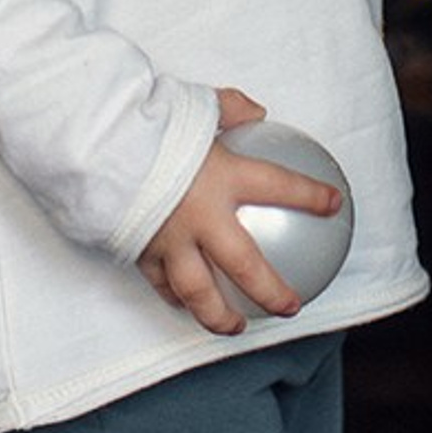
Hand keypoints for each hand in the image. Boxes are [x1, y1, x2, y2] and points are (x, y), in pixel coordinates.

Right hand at [134, 89, 344, 335]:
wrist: (97, 147)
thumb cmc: (150, 123)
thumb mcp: (198, 105)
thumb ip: (230, 109)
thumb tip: (254, 113)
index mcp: (223, 177)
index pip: (280, 186)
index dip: (311, 196)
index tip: (334, 203)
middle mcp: (202, 218)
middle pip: (246, 266)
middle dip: (272, 291)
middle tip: (291, 305)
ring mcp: (171, 241)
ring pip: (201, 293)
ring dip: (221, 316)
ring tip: (236, 327)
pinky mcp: (141, 252)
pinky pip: (162, 283)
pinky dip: (174, 297)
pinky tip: (184, 304)